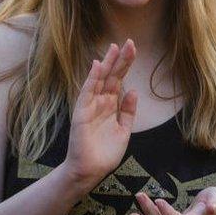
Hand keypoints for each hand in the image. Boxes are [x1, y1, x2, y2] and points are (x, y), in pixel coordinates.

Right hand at [65, 40, 137, 187]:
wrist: (90, 171)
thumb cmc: (105, 153)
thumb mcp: (124, 131)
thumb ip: (128, 112)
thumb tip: (134, 91)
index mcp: (111, 105)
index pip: (119, 80)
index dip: (125, 65)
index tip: (133, 49)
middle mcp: (100, 102)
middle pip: (111, 76)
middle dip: (120, 60)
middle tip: (130, 43)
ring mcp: (90, 106)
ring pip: (100, 80)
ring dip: (107, 64)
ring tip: (115, 47)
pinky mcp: (82, 112)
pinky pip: (87, 92)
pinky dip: (92, 79)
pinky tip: (97, 66)